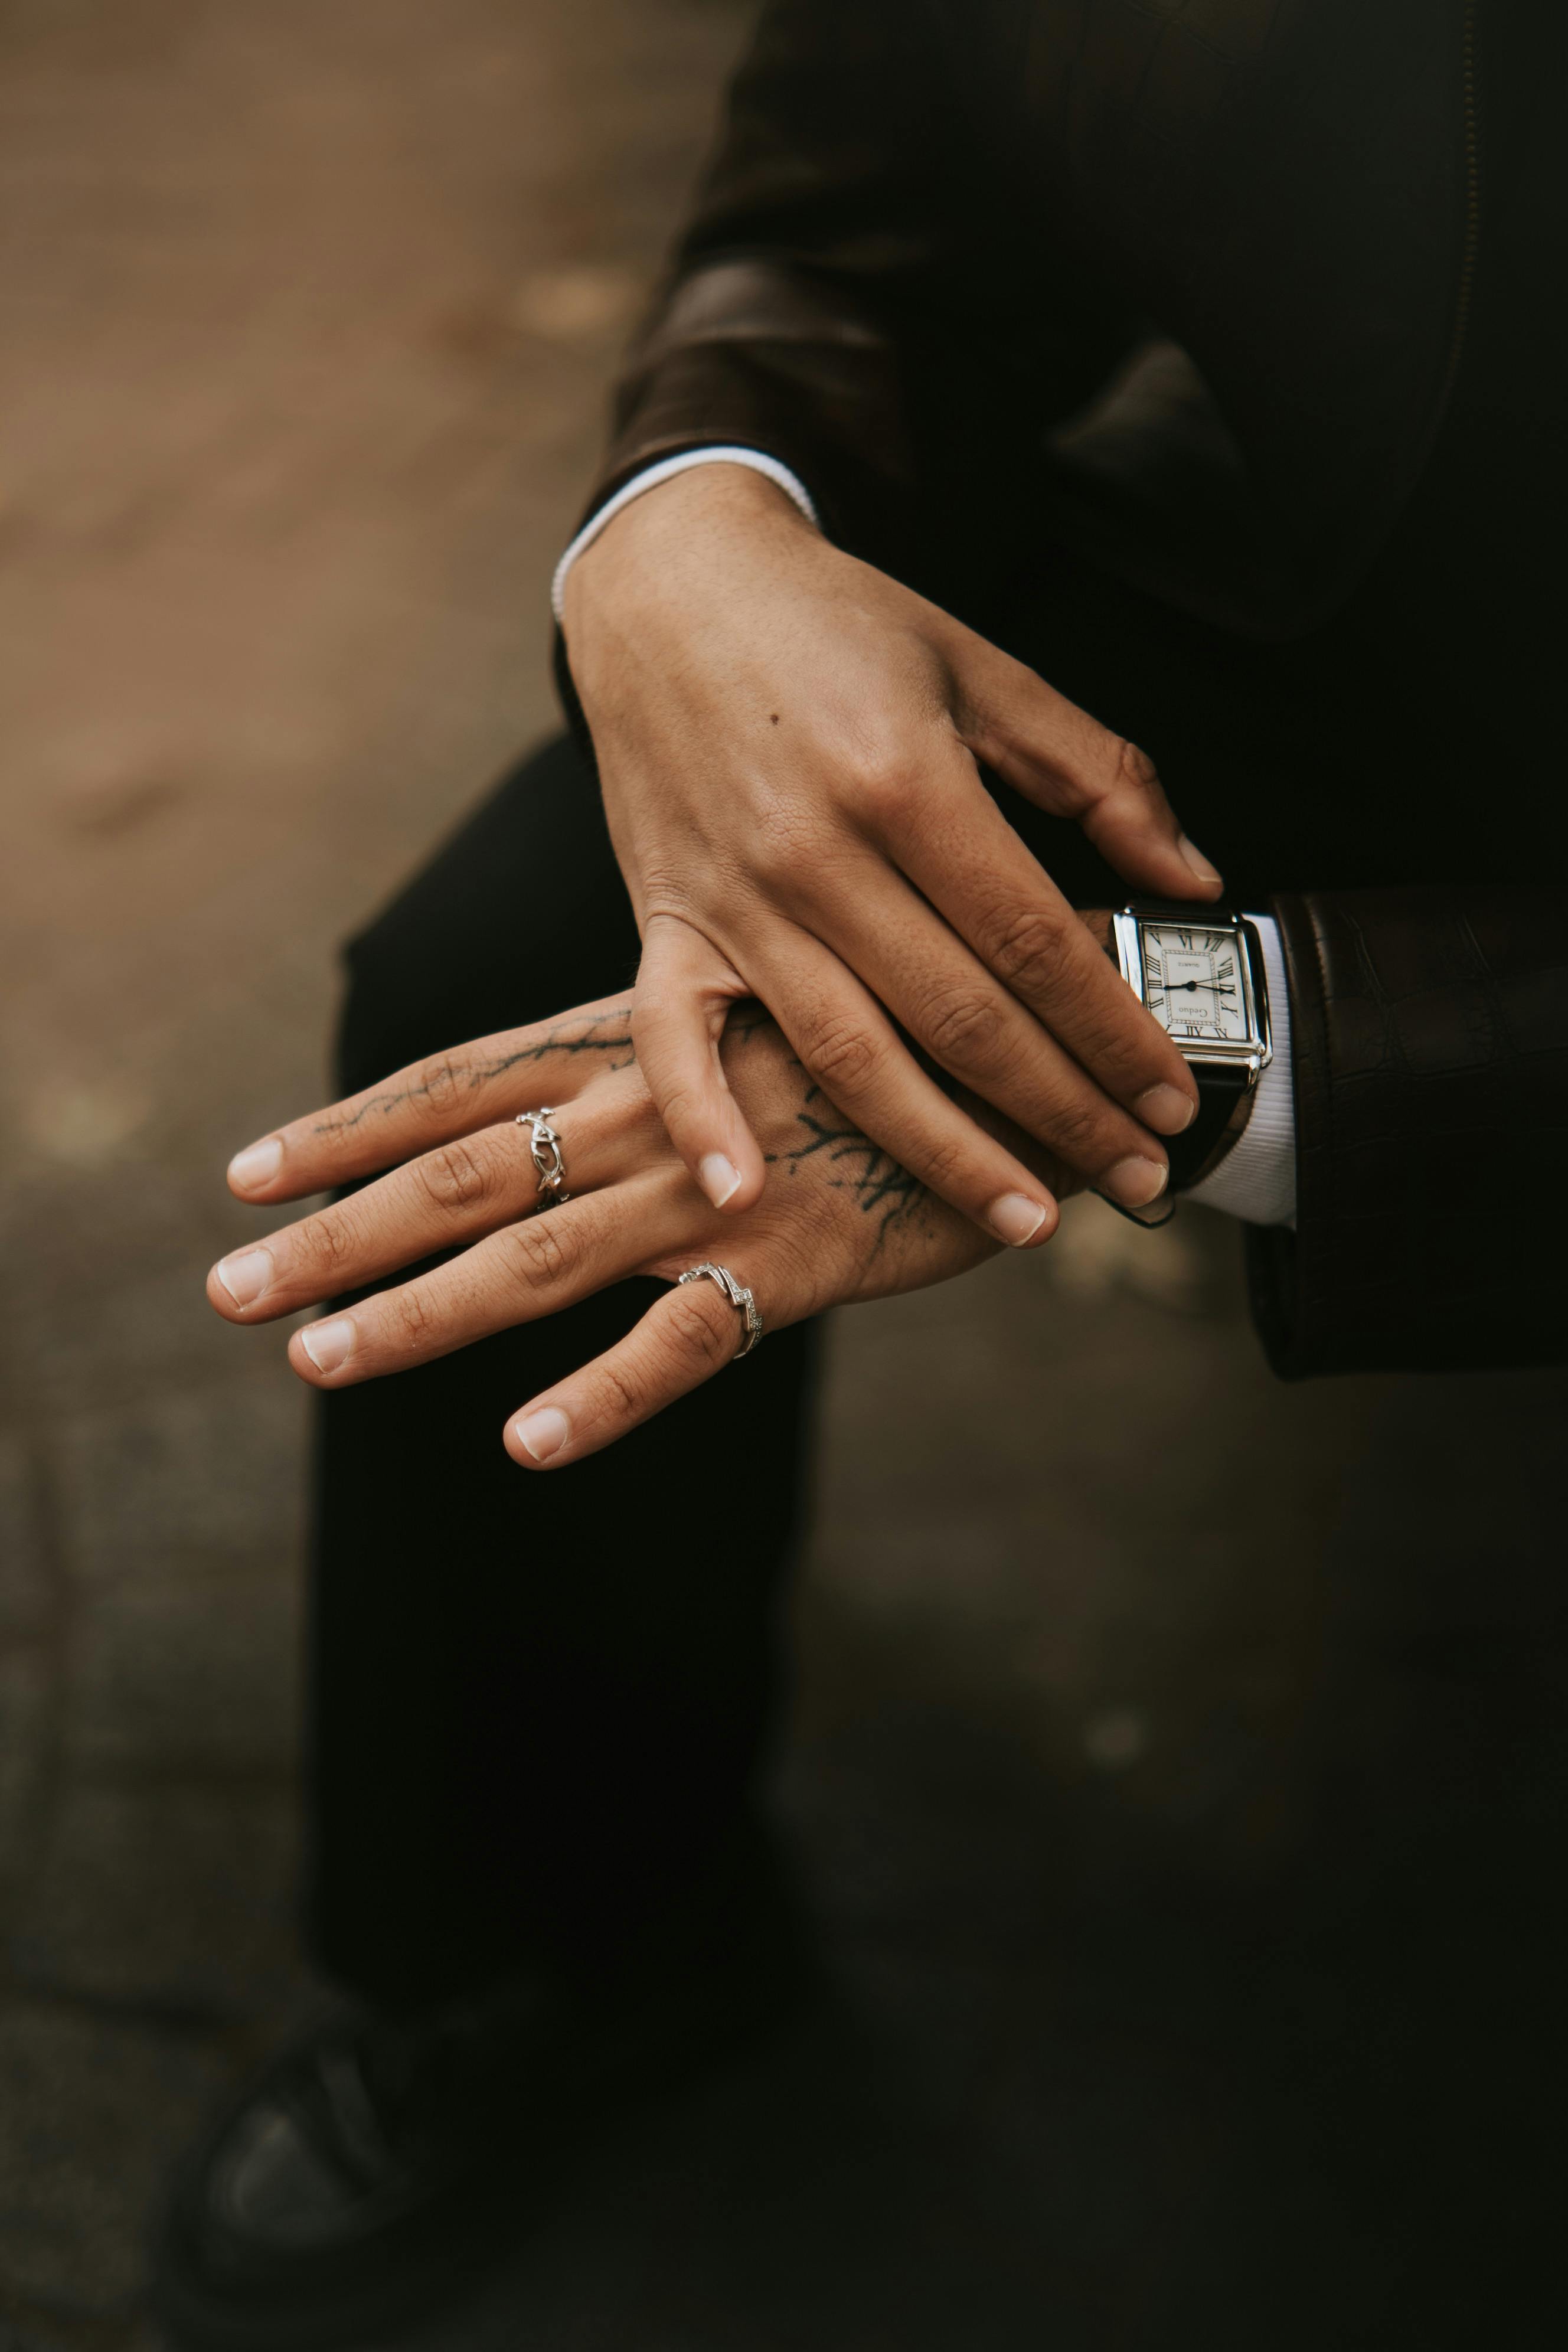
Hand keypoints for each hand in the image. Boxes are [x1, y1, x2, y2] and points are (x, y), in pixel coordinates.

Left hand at [209, 994, 1078, 1466]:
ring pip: (541, 1254)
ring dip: (421, 1312)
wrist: (1049, 1041)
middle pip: (462, 1173)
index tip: (242, 1172)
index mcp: (642, 1045)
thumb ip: (660, 1074)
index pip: (460, 1084)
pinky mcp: (805, 1258)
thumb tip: (569, 1120)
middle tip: (224, 1286)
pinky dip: (603, 1393)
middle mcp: (660, 1108)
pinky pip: (688, 1337)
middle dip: (336, 1233)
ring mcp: (726, 1184)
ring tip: (316, 1361)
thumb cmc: (897, 1038)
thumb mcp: (757, 1031)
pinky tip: (523, 1442)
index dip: (348, 1129)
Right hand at [562, 464, 1221, 1238]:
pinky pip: (669, 1036)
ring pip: (849, 1052)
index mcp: (906, 777)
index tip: (1175, 1095)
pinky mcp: (663, 918)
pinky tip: (746, 1194)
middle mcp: (817, 850)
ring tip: (1024, 1221)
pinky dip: (699, 1117)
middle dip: (1062, 1109)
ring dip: (942, 1151)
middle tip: (1139, 1179)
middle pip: (961, 1016)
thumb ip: (1097, 773)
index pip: (1035, 940)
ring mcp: (734, 896)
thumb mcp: (980, 667)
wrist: (668, 577)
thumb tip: (1192, 878)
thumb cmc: (836, 625)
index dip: (1113, 1029)